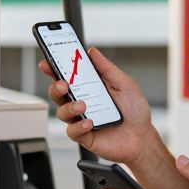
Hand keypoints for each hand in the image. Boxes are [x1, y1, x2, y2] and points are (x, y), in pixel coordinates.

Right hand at [39, 47, 156, 164]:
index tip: (47, 63)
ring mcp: (81, 119)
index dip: (54, 68)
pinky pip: (73, 131)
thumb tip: (93, 51)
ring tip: (82, 105)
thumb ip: (107, 68)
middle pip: (58, 93)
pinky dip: (79, 126)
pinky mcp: (84, 135)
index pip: (67, 76)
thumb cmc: (135, 111)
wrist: (142, 137)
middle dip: (55, 87)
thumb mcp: (125, 84)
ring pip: (62, 112)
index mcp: (89, 87)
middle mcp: (82, 102)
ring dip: (69, 107)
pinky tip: (89, 122)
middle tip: (63, 84)